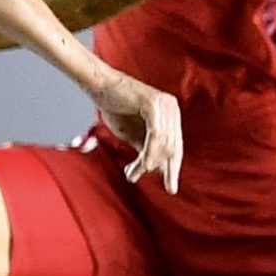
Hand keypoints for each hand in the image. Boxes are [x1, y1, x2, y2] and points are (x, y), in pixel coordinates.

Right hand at [90, 69, 182, 192]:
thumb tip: (156, 169)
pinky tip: (142, 166)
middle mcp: (172, 108)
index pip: (176, 145)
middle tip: (169, 188)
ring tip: (133, 175)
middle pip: (175, 146)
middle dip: (169, 169)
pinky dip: (149, 152)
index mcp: (170, 114)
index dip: (173, 167)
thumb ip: (147, 148)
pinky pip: (155, 135)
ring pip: (164, 144)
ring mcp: (165, 105)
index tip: (171, 187)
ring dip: (148, 163)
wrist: (99, 87)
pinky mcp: (153, 104)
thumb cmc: (115, 107)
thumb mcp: (134, 134)